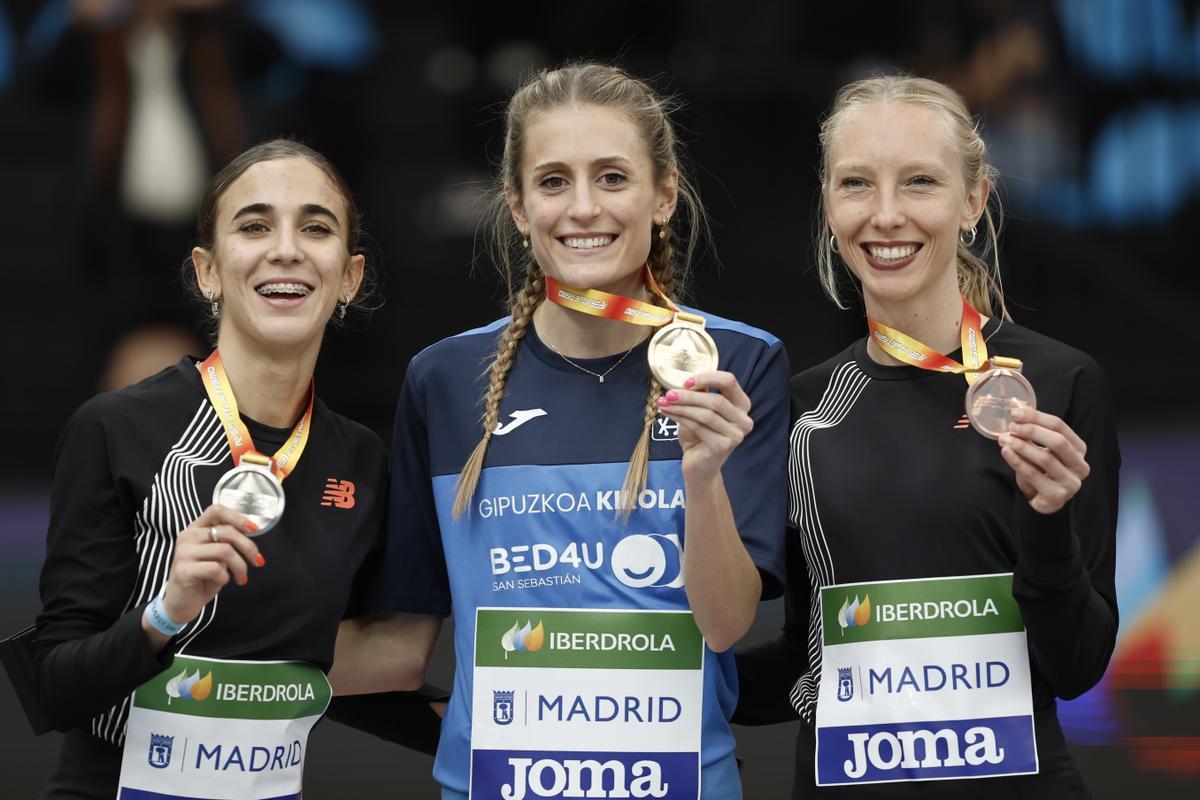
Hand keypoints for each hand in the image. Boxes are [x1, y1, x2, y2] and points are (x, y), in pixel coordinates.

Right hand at [160, 504, 264, 625]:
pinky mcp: (183, 570)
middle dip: (248, 547)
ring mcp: (183, 553)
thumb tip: (251, 530)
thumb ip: (227, 541)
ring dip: (240, 566)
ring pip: (225, 551)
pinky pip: (215, 569)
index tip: (254, 529)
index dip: (238, 517)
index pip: (216, 510)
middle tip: (257, 561)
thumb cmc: (203, 577)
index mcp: (196, 529)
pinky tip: (221, 582)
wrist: (181, 603)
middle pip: (227, 531)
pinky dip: (225, 577)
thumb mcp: (217, 555)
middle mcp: (187, 536)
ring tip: (241, 577)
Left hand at [656, 371, 752, 482]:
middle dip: (689, 396)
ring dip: (681, 407)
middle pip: (716, 400)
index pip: (729, 381)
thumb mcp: (699, 410)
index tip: (686, 381)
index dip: (707, 378)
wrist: (699, 466)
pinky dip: (680, 418)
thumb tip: (686, 380)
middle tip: (669, 394)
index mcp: (742, 405)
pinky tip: (667, 413)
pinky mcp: (723, 447)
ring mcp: (735, 435)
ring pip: (706, 414)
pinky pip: (698, 427)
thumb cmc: (699, 435)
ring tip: (664, 403)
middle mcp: (744, 420)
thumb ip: (699, 394)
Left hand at [997, 406, 1089, 514]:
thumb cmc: (1042, 470)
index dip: (1037, 417)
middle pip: (1058, 441)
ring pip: (1046, 458)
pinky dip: (1017, 461)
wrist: (1042, 500)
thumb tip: (1016, 415)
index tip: (1015, 413)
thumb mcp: (1040, 449)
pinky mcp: (1057, 496)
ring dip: (1022, 446)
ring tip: (1004, 439)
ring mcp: (1071, 482)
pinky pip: (1033, 475)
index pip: (1060, 426)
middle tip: (1011, 427)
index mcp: (1079, 449)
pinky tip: (1005, 452)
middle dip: (1032, 431)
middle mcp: (1080, 465)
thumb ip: (1033, 434)